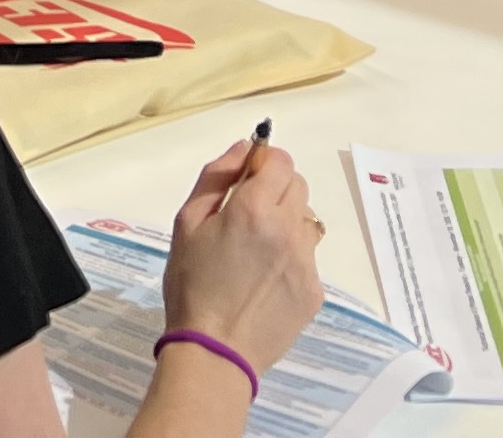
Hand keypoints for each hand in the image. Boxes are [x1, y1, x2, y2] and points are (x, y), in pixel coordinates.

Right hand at [159, 137, 324, 377]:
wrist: (214, 352)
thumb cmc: (191, 285)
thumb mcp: (187, 224)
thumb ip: (216, 177)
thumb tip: (243, 149)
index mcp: (255, 209)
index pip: (281, 161)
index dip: (264, 162)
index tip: (248, 177)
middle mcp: (288, 230)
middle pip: (298, 185)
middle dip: (276, 188)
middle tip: (248, 214)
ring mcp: (307, 263)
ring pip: (306, 221)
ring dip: (286, 223)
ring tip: (258, 252)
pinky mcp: (315, 291)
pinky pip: (308, 257)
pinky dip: (291, 258)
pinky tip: (266, 280)